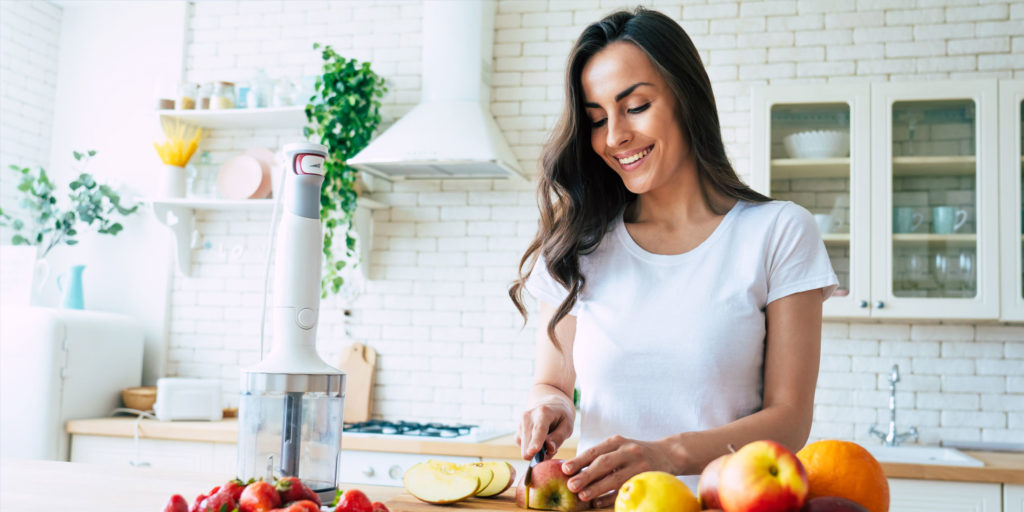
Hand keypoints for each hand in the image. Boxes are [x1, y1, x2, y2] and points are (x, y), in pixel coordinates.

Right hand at [515, 394, 574, 459]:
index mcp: (543, 412)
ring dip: (537, 450)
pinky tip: (539, 440)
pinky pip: (523, 448)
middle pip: (528, 445)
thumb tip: (549, 448)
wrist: (549, 404)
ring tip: (546, 440)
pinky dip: (532, 448)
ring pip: (525, 449)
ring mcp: (520, 424)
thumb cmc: (561, 416)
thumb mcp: (567, 425)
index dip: (535, 442)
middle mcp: (528, 417)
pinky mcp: (517, 432)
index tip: (533, 451)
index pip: (538, 429)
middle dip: (539, 453)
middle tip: (552, 447)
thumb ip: (559, 437)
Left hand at [562, 435, 678, 508]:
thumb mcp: (619, 448)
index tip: (565, 469)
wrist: (668, 454)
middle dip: (586, 475)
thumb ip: (600, 456)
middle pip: (604, 463)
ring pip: (615, 478)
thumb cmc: (634, 454)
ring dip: (597, 488)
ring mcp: (639, 464)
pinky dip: (611, 497)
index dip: (579, 460)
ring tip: (582, 496)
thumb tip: (572, 471)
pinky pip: (627, 488)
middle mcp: (628, 450)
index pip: (595, 451)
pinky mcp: (647, 477)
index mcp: (617, 441)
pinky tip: (598, 502)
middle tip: (571, 485)